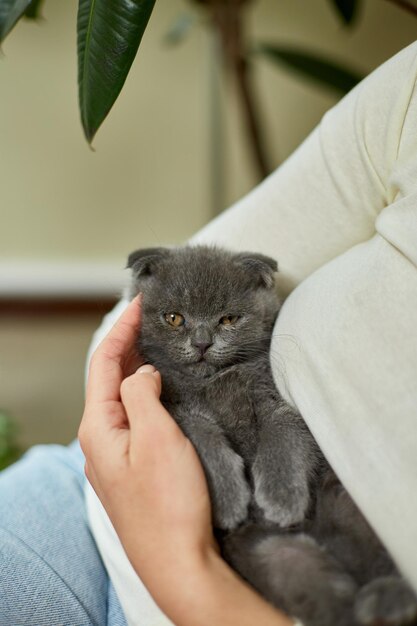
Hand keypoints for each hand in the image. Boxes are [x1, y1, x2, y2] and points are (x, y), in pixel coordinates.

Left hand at [79, 297, 292, 625]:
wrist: (180, 560)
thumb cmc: (169, 503)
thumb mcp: (156, 437)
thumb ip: (142, 395)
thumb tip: (142, 373)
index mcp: (98, 426)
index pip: (104, 361)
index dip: (122, 328)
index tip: (141, 302)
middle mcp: (100, 438)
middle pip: (109, 377)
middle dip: (128, 343)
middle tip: (153, 317)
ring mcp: (115, 454)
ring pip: (123, 397)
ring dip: (137, 367)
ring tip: (158, 342)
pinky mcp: (133, 466)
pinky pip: (135, 416)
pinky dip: (146, 392)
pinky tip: (163, 388)